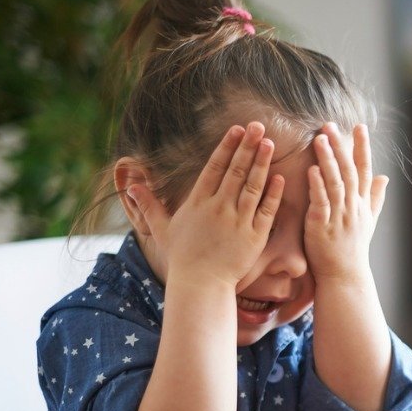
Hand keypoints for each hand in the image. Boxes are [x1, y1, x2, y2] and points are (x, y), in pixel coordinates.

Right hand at [127, 122, 284, 288]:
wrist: (201, 284)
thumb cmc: (183, 258)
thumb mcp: (163, 229)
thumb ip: (150, 205)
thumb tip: (131, 186)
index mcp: (198, 202)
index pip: (215, 167)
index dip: (227, 146)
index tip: (237, 129)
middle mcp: (219, 207)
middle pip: (236, 171)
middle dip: (247, 146)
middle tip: (258, 126)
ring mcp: (238, 221)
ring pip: (253, 186)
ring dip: (261, 163)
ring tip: (270, 143)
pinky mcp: (255, 236)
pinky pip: (266, 210)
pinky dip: (273, 194)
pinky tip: (280, 177)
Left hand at [304, 123, 387, 283]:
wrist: (345, 276)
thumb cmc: (353, 249)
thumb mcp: (368, 222)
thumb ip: (375, 198)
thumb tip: (386, 177)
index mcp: (362, 204)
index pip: (365, 170)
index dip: (362, 148)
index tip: (360, 127)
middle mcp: (353, 207)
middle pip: (349, 171)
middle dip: (341, 147)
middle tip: (330, 125)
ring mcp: (339, 216)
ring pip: (335, 182)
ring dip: (328, 160)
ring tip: (320, 139)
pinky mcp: (322, 226)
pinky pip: (321, 202)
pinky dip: (317, 186)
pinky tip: (311, 170)